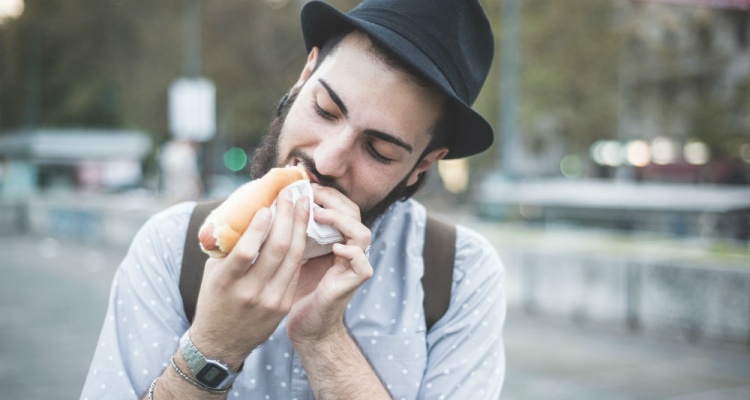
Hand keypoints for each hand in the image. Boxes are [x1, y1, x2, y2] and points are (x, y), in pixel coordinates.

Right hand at [189, 189, 310, 368]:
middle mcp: (250, 293)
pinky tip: (303, 229)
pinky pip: (295, 270)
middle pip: (277, 250)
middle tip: (292, 195)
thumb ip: (229, 246)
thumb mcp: (213, 272)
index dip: (259, 227)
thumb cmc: (214, 298)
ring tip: (303, 205)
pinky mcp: (283, 305)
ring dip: (300, 228)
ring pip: (292, 258)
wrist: (221, 342)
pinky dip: (300, 247)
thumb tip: (245, 209)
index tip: (268, 205)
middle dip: (288, 217)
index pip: (246, 251)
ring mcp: (270, 301)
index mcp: (226, 282)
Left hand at [287, 184, 372, 344]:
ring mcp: (353, 266)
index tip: (304, 186)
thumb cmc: (293, 291)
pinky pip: (362, 264)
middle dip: (333, 200)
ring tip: (319, 215)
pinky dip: (351, 252)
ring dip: (341, 220)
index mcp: (334, 240)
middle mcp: (348, 249)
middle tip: (311, 194)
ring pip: (362, 233)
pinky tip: (335, 247)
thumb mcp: (289, 256)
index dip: (326, 194)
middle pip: (354, 213)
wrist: (305, 326)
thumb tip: (267, 206)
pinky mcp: (353, 284)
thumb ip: (289, 234)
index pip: (340, 206)